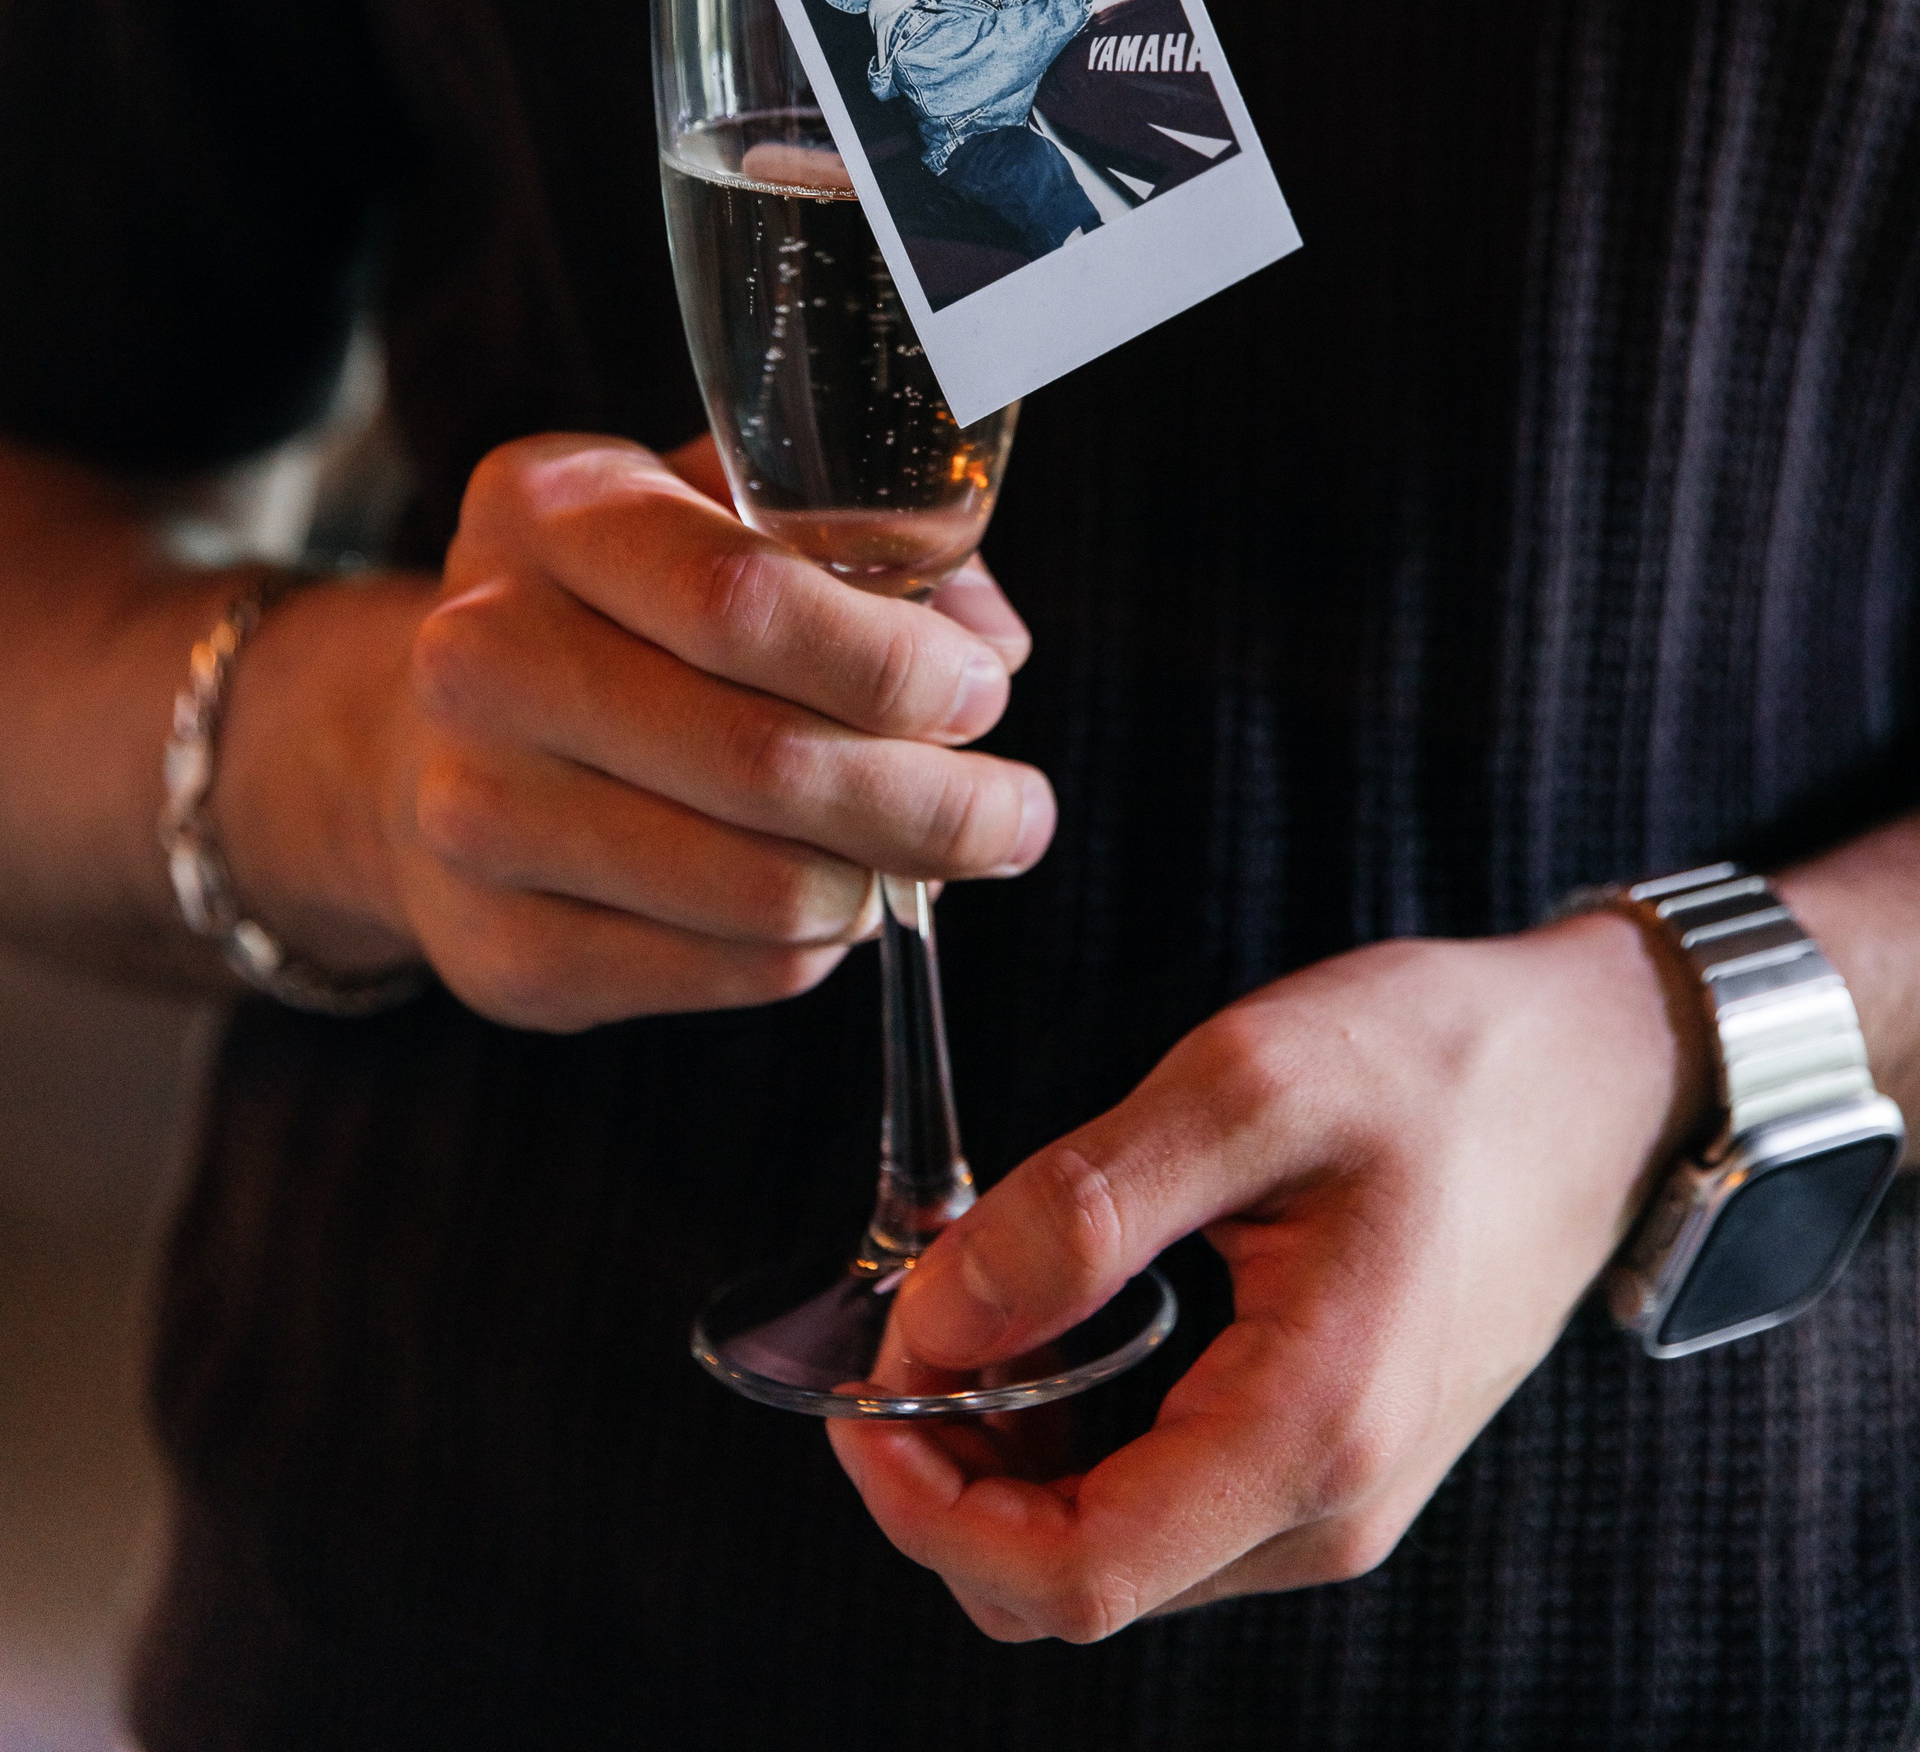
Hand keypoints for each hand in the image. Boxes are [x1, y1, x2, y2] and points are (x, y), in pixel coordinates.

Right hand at [221, 433, 1048, 1030]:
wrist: (419, 741)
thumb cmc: (623, 612)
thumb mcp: (717, 516)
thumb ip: (862, 544)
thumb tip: (989, 640)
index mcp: (546, 511)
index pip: (740, 602)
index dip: (890, 663)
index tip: (981, 692)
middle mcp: (481, 656)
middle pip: (763, 762)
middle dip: (934, 800)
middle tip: (1015, 812)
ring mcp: (473, 813)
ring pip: (758, 888)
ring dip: (884, 880)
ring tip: (928, 851)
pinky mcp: (498, 951)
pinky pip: (726, 971)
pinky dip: (814, 946)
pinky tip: (825, 896)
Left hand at [829, 917, 1707, 1639]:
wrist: (1598, 1075)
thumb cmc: (1444, 1064)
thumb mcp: (1250, 1085)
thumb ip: (1084, 1209)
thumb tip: (936, 1317)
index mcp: (1313, 1431)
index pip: (1070, 1577)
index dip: (927, 1510)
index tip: (858, 1397)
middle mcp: (1329, 1509)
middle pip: (1071, 1582)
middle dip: (948, 1479)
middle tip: (904, 1325)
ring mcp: (1335, 1500)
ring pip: (1107, 1549)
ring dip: (1005, 1457)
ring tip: (975, 1304)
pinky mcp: (1328, 1463)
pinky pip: (1160, 1504)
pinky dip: (1072, 1440)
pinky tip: (1057, 1321)